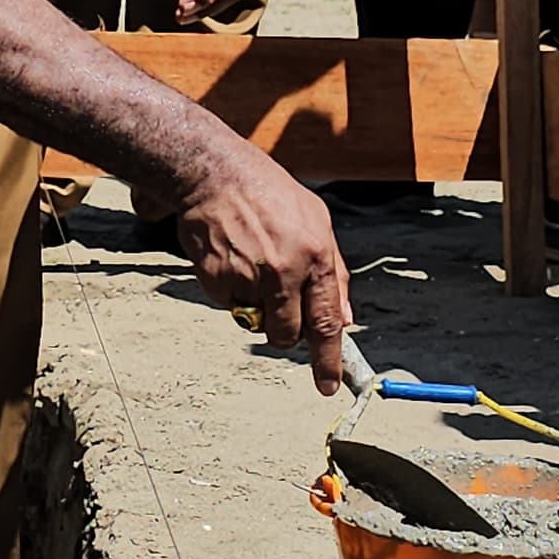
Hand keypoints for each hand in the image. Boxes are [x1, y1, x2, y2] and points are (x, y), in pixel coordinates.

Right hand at [176, 142, 352, 388]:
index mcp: (315, 255)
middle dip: (284, 330)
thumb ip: (335, 273)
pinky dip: (231, 291)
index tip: (328, 385)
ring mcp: (248, 277)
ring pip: (256, 324)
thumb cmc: (270, 193)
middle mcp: (284, 270)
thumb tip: (343, 320)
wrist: (215, 174)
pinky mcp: (217, 280)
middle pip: (287, 335)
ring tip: (253, 267)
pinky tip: (232, 259)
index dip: (327, 359)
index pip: (326, 321)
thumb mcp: (317, 221)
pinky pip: (228, 306)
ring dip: (257, 309)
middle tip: (277, 303)